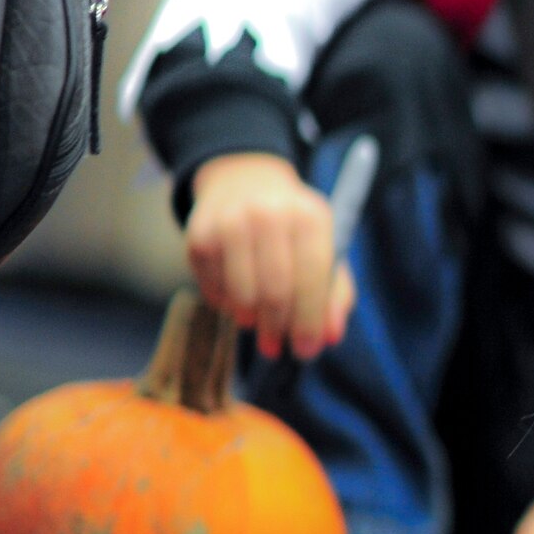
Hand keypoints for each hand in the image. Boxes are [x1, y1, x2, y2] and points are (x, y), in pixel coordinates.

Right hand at [186, 152, 354, 360]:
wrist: (245, 183)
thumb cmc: (294, 228)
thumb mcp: (325, 249)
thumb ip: (334, 294)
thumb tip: (330, 336)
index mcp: (310, 217)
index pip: (312, 278)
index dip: (310, 320)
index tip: (308, 350)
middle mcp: (269, 215)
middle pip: (275, 291)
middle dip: (278, 328)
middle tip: (277, 347)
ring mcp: (230, 222)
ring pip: (241, 295)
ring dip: (250, 320)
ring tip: (257, 322)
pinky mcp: (199, 235)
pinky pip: (214, 289)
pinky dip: (226, 305)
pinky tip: (237, 297)